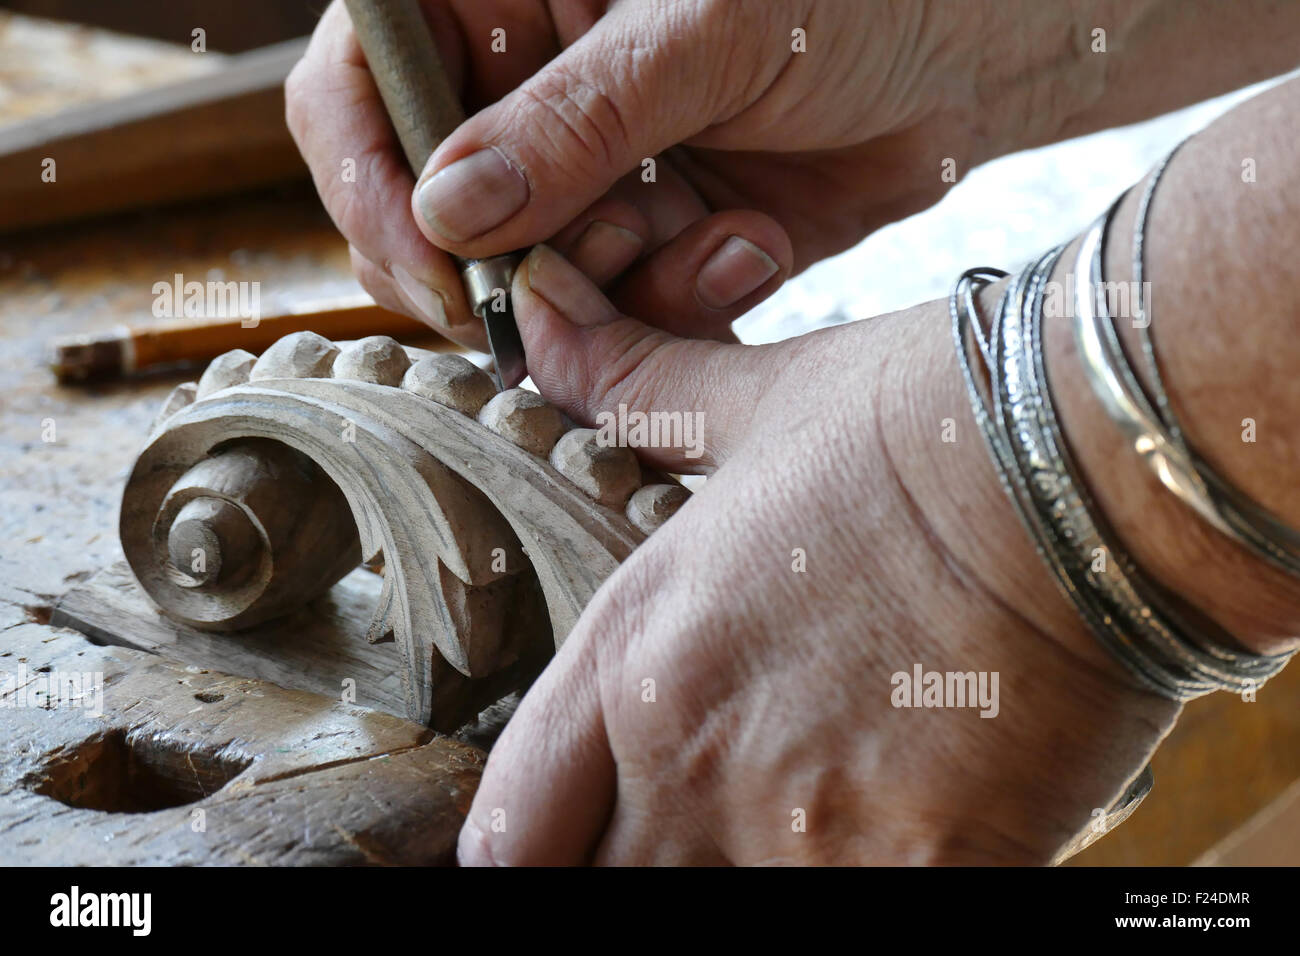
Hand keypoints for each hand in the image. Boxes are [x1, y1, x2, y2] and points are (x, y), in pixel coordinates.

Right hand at [286, 0, 1106, 351]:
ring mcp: (594, 173)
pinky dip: (688, 296)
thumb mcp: (708, 30)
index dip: (371, 181)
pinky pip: (626, 309)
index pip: (362, 88)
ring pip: (537, 278)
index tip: (434, 265)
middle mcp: (533, 91)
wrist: (974, 48)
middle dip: (508, 266)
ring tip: (719, 231)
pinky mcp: (658, 238)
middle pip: (435, 210)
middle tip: (585, 277)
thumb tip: (448, 213)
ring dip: (622, 283)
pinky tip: (757, 240)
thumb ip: (577, 119)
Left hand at [454, 244, 1178, 863]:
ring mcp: (804, 831)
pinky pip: (852, 917)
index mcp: (637, 647)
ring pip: (712, 910)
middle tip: (694, 817)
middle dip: (626, 862)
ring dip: (738, 874)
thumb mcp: (758, 400)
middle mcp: (693, 754)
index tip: (574, 827)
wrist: (1102, 462)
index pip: (512, 826)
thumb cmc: (926, 421)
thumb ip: (631, 386)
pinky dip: (860, 881)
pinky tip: (905, 826)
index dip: (530, 841)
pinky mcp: (921, 870)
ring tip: (807, 810)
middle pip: (599, 887)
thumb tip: (544, 313)